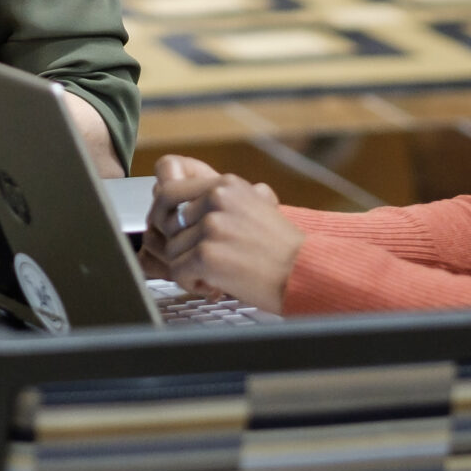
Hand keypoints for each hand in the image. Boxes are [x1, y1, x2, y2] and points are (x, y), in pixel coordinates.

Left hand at [141, 155, 301, 311]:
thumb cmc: (282, 248)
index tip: (171, 230)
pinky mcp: (208, 254)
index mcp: (225, 184)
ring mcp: (211, 226)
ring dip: (189, 268)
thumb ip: (219, 199)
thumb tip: (171, 191)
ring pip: (171, 250)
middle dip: (179, 246)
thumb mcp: (254, 206)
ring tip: (217, 274)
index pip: (167, 188)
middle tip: (198, 259)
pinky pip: (178, 272)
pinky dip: (192, 284)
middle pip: (167, 224)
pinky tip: (215, 285)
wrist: (307, 273)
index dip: (163, 213)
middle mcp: (215, 199)